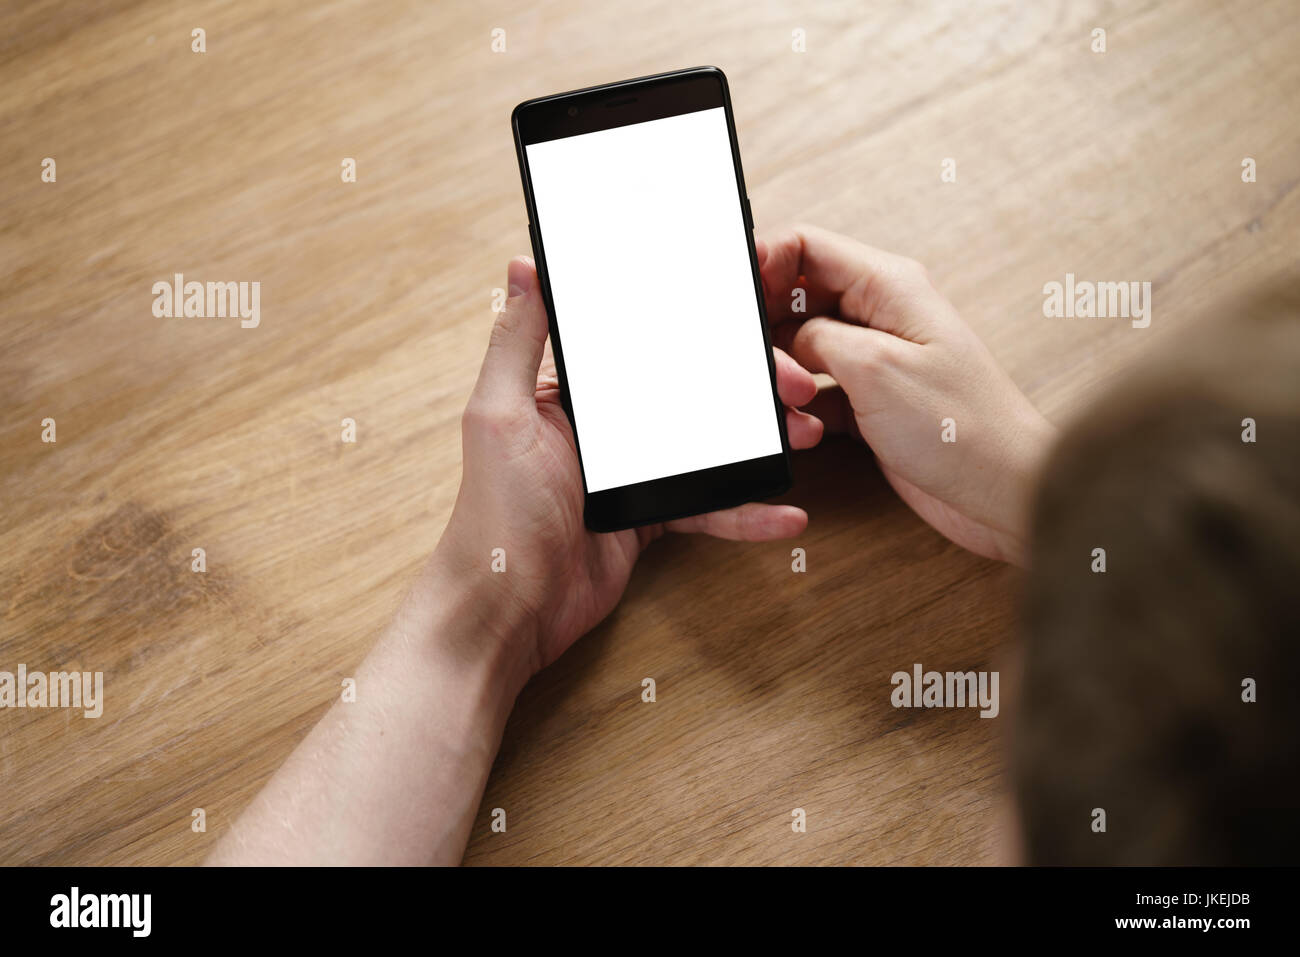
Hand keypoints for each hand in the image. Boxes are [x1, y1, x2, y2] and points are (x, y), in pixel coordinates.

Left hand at [433, 256, 822, 678]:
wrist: (507, 611)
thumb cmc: (493, 515)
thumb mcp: (500, 415)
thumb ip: (517, 342)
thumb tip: (524, 267)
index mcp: (570, 391)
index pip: (642, 346)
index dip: (696, 330)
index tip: (748, 319)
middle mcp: (604, 426)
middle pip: (689, 392)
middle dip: (747, 386)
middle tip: (796, 388)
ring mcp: (629, 473)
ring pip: (707, 446)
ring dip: (759, 442)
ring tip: (805, 438)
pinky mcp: (648, 519)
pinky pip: (706, 508)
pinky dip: (745, 513)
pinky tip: (785, 514)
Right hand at [756, 224, 1054, 564]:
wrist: (1003, 493)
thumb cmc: (961, 428)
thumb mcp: (874, 368)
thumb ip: (816, 337)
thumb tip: (785, 335)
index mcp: (888, 286)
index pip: (806, 246)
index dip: (764, 264)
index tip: (735, 298)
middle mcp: (881, 315)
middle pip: (796, 297)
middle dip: (768, 331)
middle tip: (760, 367)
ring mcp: (875, 359)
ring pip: (800, 347)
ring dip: (783, 376)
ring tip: (791, 404)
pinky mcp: (870, 401)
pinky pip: (814, 390)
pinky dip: (800, 408)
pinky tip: (805, 430)